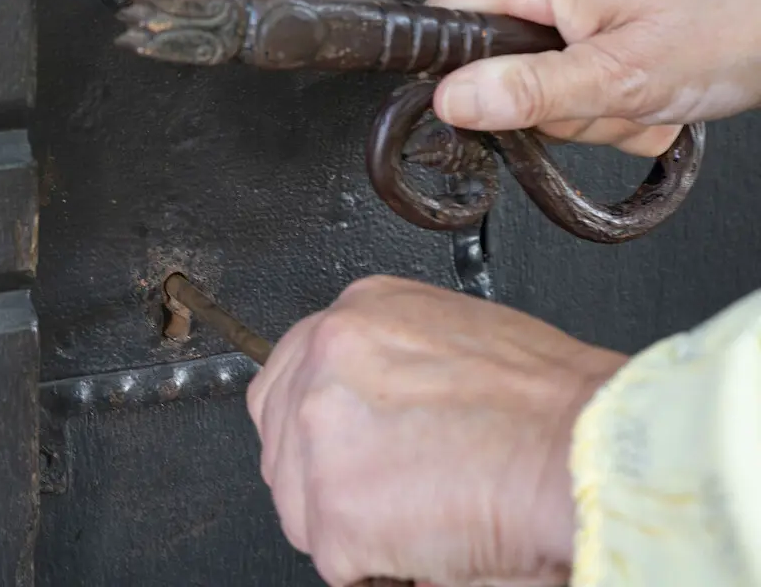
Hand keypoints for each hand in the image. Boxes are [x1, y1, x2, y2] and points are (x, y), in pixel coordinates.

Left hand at [246, 276, 626, 586]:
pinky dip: (381, 568)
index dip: (316, 431)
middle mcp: (326, 358)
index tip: (345, 455)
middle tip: (396, 496)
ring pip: (301, 506)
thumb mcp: (455, 341)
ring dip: (353, 527)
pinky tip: (432, 543)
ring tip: (427, 515)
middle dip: (328, 480)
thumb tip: (367, 413)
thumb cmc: (555, 410)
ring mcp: (319, 430)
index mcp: (357, 315)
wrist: (593, 452)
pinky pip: (337, 560)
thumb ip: (389, 365)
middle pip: (282, 442)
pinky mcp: (333, 509)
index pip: (287, 378)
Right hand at [426, 0, 760, 155]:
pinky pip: (571, 73)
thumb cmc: (734, 20)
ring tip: (635, 94)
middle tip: (597, 100)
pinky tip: (645, 90)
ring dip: (585, 108)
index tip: (483, 111)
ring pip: (535, 79)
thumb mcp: (620, 76)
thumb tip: (451, 100)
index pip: (446, 17)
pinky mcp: (600, 12)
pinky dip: (606, 98)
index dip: (452, 73)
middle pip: (492, 60)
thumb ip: (528, 93)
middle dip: (544, 104)